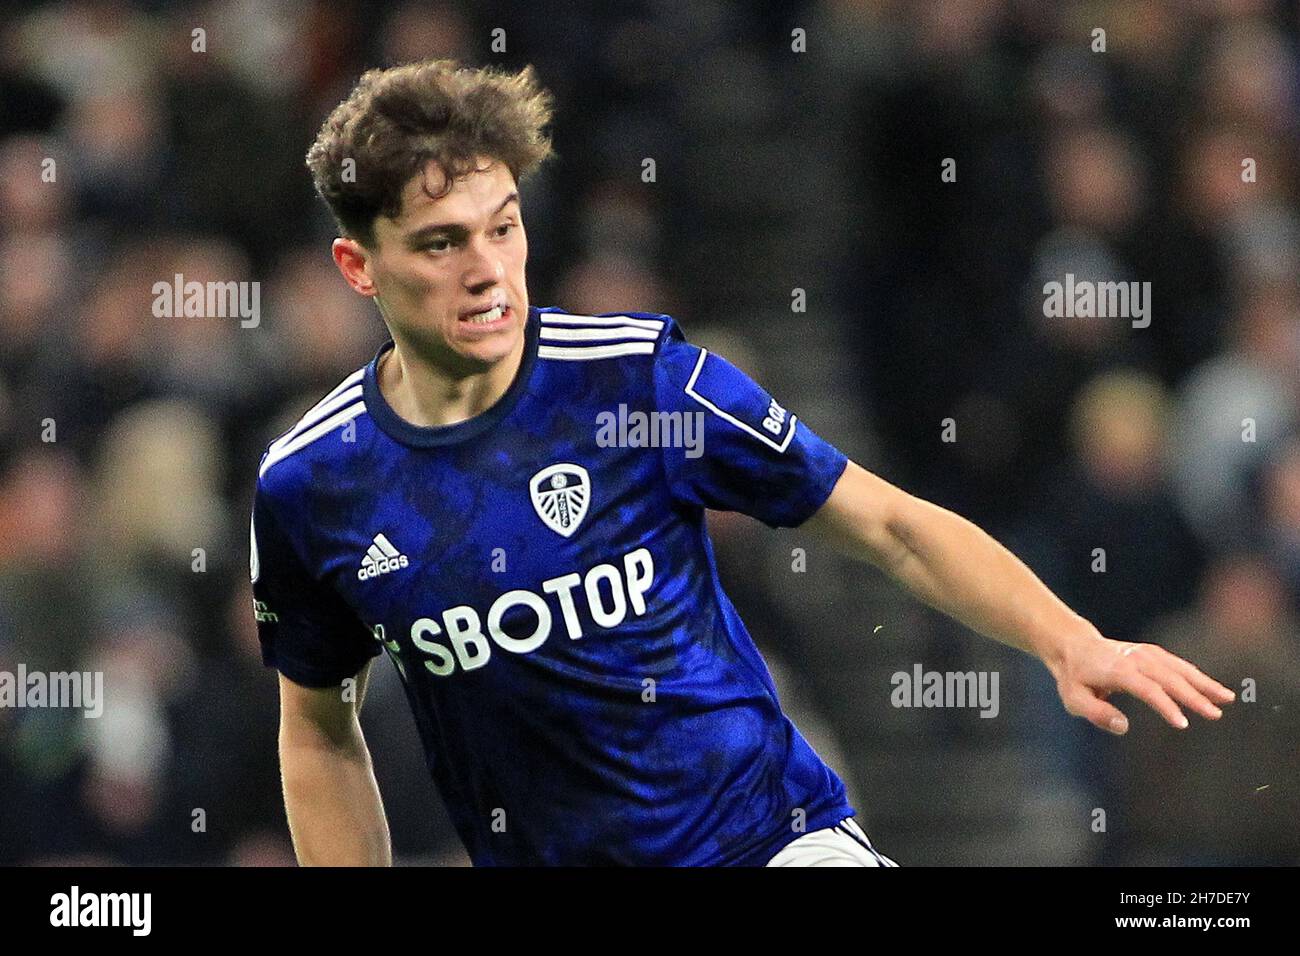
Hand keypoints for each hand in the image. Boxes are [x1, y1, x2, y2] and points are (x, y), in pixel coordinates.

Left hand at [1048, 629, 1234, 734]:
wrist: (1074, 647)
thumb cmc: (1074, 678)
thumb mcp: (1074, 699)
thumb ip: (1097, 713)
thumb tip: (1123, 727)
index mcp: (1118, 671)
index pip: (1147, 689)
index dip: (1165, 705)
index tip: (1182, 723)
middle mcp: (1135, 659)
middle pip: (1169, 678)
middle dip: (1194, 696)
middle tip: (1216, 714)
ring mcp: (1145, 653)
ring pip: (1179, 668)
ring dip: (1204, 683)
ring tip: (1227, 698)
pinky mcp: (1152, 653)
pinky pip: (1178, 664)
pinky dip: (1197, 675)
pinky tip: (1212, 689)